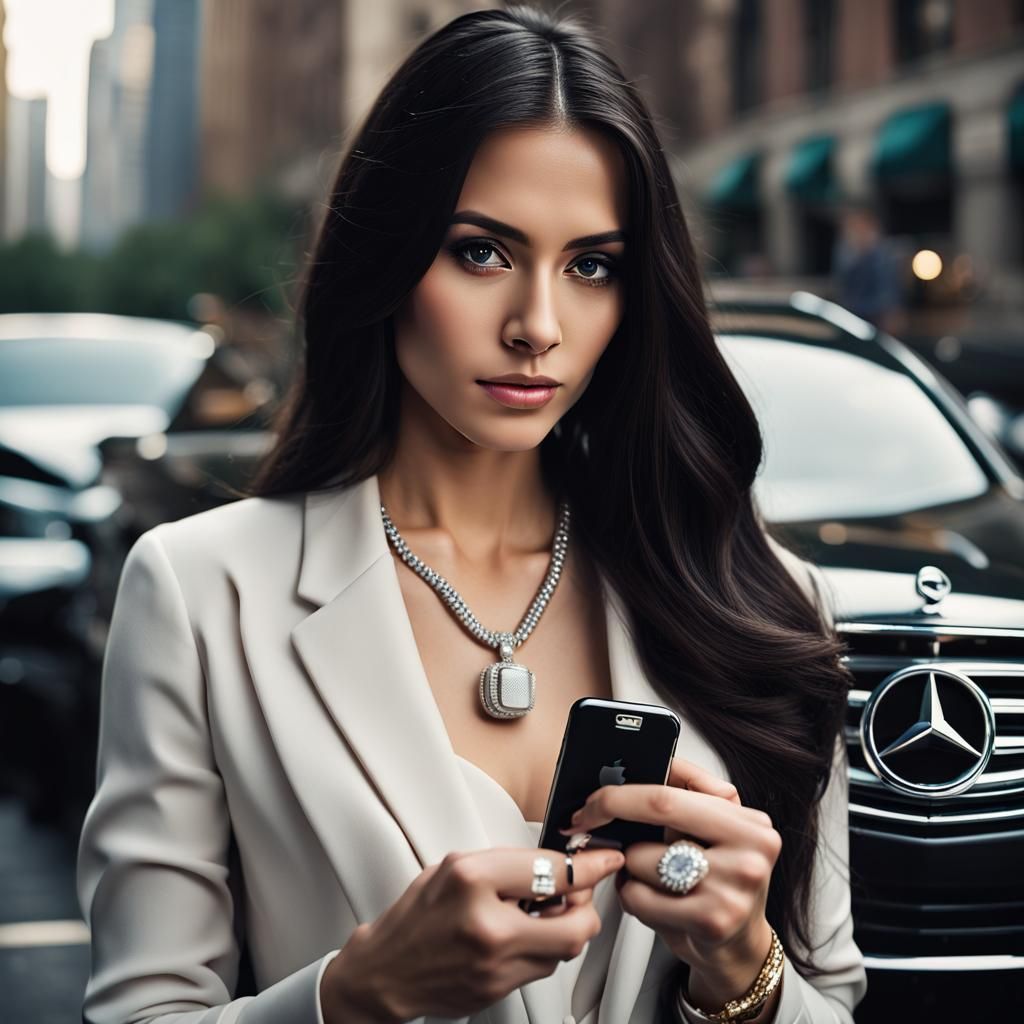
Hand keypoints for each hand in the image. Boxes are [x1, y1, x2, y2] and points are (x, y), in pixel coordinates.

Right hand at [320, 845, 624, 1022]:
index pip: (552, 870)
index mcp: (473, 878)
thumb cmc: (417, 914)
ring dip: (567, 927)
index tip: (607, 859)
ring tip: (544, 911)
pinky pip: (544, 967)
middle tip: (579, 891)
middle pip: (576, 922)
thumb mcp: (454, 866)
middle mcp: (488, 923)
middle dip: (587, 904)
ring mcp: (495, 963)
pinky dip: (545, 948)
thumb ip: (506, 863)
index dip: (588, 865)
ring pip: (566, 948)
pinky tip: (525, 934)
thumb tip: (556, 862)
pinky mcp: (499, 990)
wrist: (386, 972)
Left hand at [560, 757, 779, 1005]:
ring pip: (642, 859)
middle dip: (611, 815)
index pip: (671, 792)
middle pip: (658, 813)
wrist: (740, 947)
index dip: (622, 792)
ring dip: (629, 868)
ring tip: (650, 877)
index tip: (593, 798)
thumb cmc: (719, 882)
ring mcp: (731, 889)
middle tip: (586, 823)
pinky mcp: (711, 921)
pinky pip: (640, 897)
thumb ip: (686, 793)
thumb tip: (626, 770)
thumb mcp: (715, 831)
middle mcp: (749, 854)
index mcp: (750, 823)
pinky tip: (652, 901)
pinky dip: (632, 897)